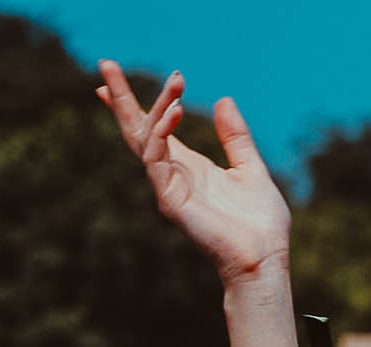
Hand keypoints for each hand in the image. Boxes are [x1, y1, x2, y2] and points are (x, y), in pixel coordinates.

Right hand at [96, 63, 290, 284]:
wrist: (263, 260)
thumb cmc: (260, 225)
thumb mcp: (251, 168)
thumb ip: (235, 137)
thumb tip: (223, 100)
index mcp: (190, 167)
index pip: (153, 129)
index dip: (133, 104)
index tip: (108, 78)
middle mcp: (173, 175)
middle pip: (137, 130)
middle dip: (121, 99)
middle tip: (106, 63)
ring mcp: (168, 187)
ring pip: (145, 139)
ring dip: (155, 107)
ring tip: (177, 80)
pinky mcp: (171, 200)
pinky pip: (157, 159)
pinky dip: (162, 133)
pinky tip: (175, 111)